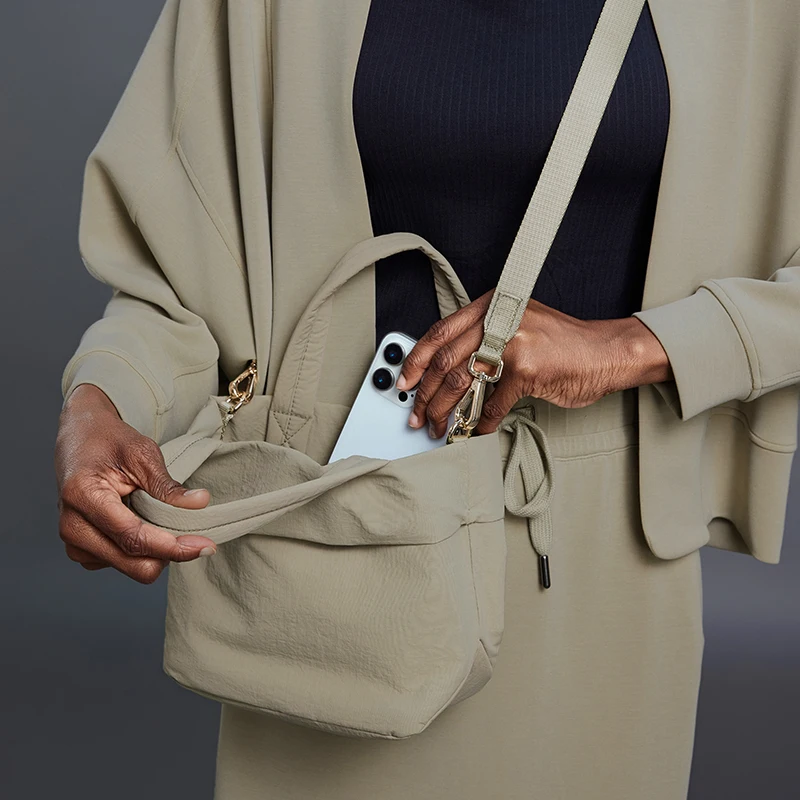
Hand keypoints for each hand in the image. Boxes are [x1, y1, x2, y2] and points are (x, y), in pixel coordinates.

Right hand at [55, 384, 216, 583]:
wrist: (81, 439)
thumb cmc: (110, 442)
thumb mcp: (143, 454)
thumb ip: (168, 486)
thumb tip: (200, 503)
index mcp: (84, 496)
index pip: (134, 537)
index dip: (173, 547)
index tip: (205, 546)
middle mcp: (71, 526)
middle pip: (134, 565)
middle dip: (168, 553)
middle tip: (192, 534)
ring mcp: (73, 542)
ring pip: (131, 568)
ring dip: (154, 550)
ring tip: (152, 515)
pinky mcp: (80, 551)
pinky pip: (122, 563)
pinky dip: (140, 550)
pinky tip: (138, 522)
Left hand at [396, 290, 672, 437]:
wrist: (605, 352)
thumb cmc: (562, 344)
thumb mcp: (517, 325)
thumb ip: (483, 339)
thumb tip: (445, 370)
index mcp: (491, 306)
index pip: (440, 332)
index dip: (416, 360)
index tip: (404, 382)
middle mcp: (499, 320)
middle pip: (445, 360)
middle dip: (425, 394)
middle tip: (417, 414)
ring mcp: (512, 343)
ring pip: (462, 382)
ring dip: (446, 411)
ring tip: (438, 427)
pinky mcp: (526, 370)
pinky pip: (493, 404)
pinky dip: (483, 423)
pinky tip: (477, 432)